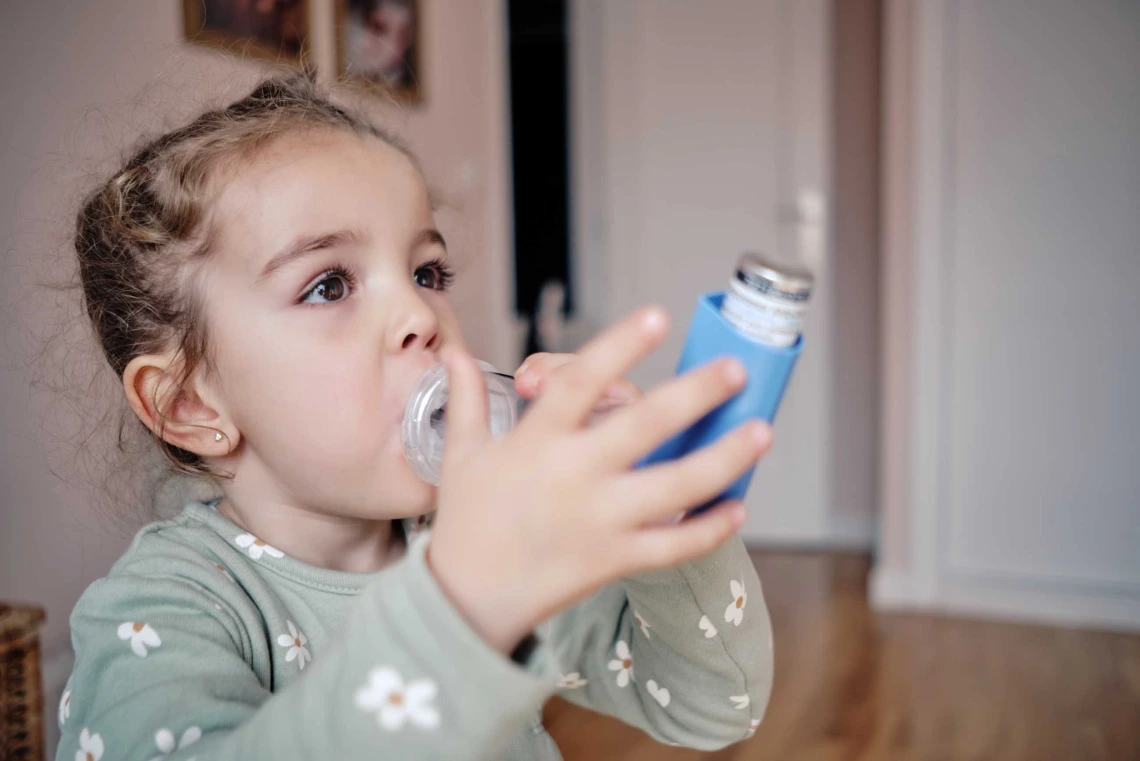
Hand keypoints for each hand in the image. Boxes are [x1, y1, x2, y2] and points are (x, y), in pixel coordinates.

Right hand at [426, 307, 773, 653]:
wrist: (469, 599)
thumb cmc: (468, 520)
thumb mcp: (463, 454)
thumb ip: (467, 398)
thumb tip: (454, 351)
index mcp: (535, 441)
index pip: (580, 381)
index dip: (619, 346)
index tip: (656, 316)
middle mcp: (572, 476)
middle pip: (643, 425)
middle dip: (695, 393)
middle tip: (735, 368)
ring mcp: (598, 521)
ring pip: (675, 486)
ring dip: (724, 457)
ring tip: (761, 430)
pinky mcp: (615, 560)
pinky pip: (673, 545)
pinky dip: (710, 529)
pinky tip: (739, 507)